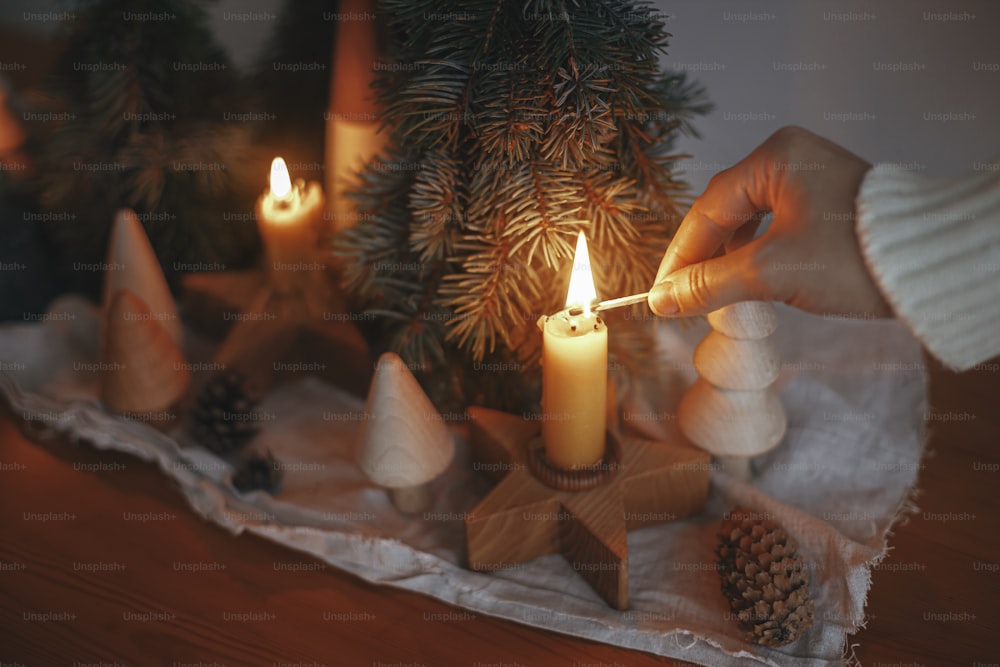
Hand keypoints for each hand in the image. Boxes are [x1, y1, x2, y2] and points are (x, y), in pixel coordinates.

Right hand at [648, 126, 892, 317]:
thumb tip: (660, 300)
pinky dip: (756, 259)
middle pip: (726, 214)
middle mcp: (790, 160)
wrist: (933, 265)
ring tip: (715, 298)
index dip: (680, 257)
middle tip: (683, 300)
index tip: (660, 295)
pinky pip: (775, 231)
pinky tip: (750, 285)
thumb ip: (710, 284)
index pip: (707, 210)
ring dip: (729, 262)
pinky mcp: (827, 206)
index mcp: (774, 158)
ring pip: (750, 225)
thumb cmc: (854, 257)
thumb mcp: (772, 271)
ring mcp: (811, 181)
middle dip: (703, 260)